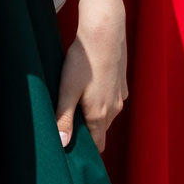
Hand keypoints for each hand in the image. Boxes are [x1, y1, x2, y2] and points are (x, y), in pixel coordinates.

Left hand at [54, 0, 128, 150]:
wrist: (105, 32)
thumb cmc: (83, 61)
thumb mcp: (68, 90)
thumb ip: (64, 118)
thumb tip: (62, 144)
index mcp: (100, 115)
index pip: (97, 145)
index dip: (85, 151)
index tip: (72, 152)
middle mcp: (114, 109)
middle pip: (101, 131)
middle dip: (87, 134)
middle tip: (68, 128)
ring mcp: (120, 95)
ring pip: (107, 114)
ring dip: (94, 115)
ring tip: (75, 105)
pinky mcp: (121, 83)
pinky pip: (111, 99)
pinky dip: (101, 99)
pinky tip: (88, 87)